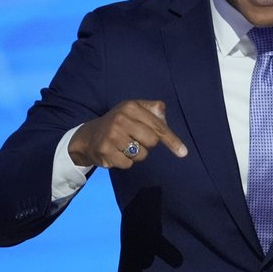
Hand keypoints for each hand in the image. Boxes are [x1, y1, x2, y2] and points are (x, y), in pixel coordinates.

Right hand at [68, 100, 187, 168]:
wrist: (89, 136)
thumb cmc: (119, 122)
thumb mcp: (134, 110)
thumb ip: (152, 110)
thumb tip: (164, 115)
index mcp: (131, 107)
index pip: (158, 126)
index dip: (172, 140)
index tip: (183, 152)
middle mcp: (121, 119)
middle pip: (152, 142)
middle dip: (148, 144)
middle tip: (135, 138)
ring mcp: (112, 136)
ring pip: (141, 155)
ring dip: (137, 154)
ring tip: (124, 145)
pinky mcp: (106, 152)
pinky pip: (128, 164)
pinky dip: (125, 162)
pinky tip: (116, 153)